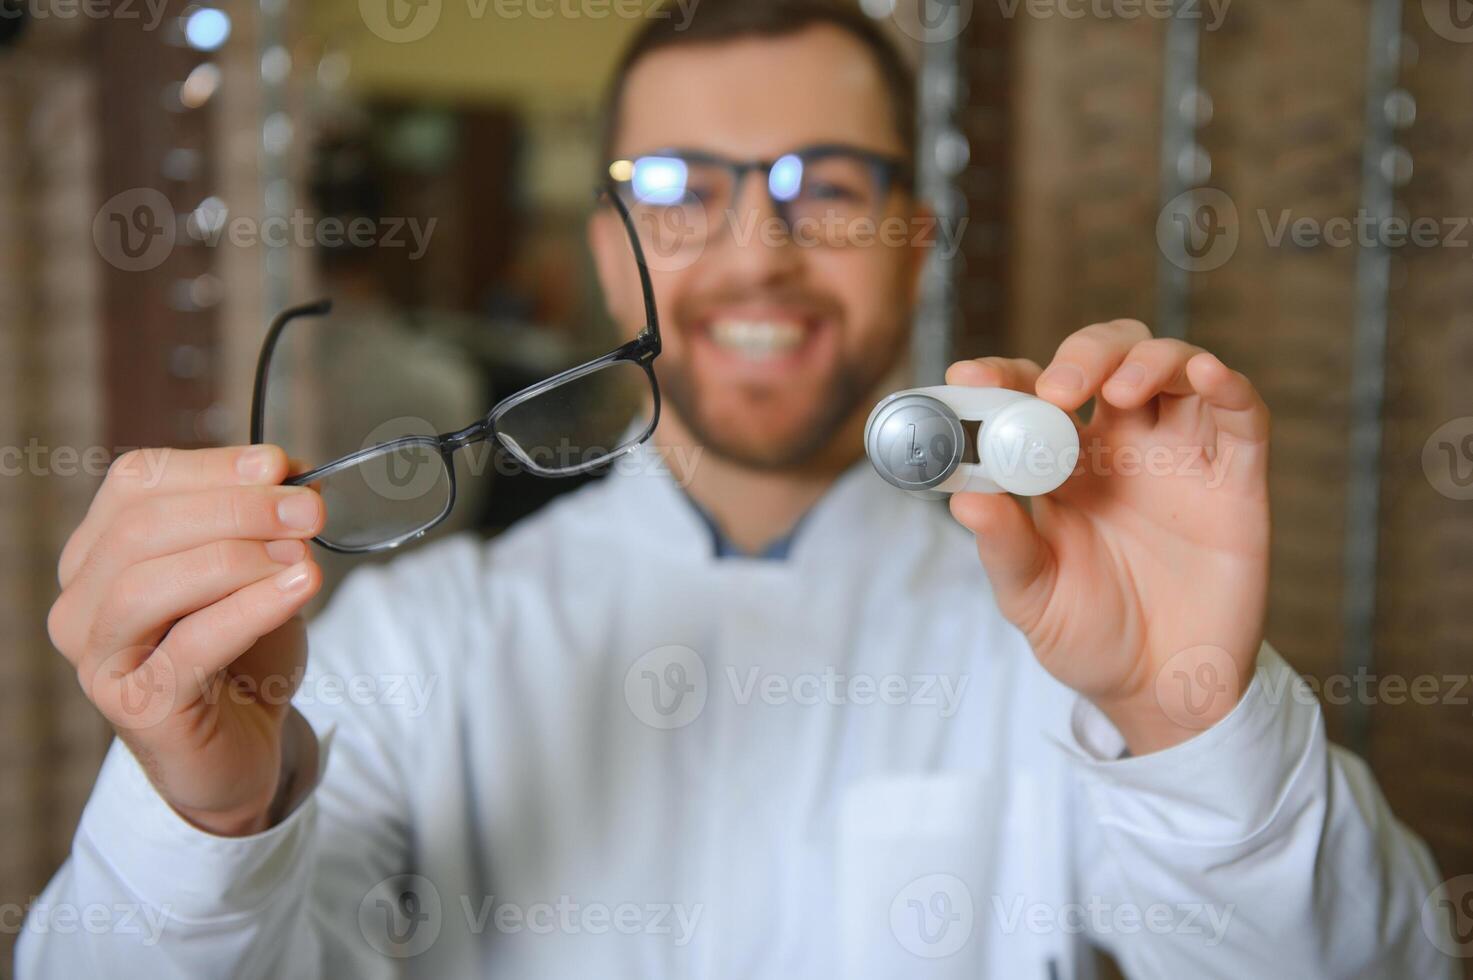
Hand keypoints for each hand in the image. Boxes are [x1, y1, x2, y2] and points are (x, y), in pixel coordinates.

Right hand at [48, 445, 324, 834]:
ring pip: (147, 584)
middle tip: (310, 509)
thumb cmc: (244, 654)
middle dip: (236, 508)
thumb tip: (298, 477)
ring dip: (236, 557)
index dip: (213, 466)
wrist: (245, 748)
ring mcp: (99, 657)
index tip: (283, 465)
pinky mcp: (136, 706)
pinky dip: (250, 608)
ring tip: (304, 556)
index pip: (137, 482)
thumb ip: (267, 524)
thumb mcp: (258, 573)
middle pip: (141, 527)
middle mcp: (83, 601)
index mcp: (101, 552)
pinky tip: (300, 588)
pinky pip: (189, 644)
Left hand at [947, 320, 1270, 753]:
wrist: (1161, 693)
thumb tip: (963, 500)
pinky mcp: (1236, 480)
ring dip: (1147, 358)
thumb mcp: (1031, 598)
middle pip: (1107, 358)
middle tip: (1057, 392)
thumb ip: (1004, 546)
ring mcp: (1180, 457)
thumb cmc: (1089, 637)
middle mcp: (1121, 447)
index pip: (1031, 393)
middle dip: (1083, 356)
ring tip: (1119, 390)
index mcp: (1062, 464)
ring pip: (1173, 367)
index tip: (970, 379)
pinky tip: (1206, 375)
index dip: (1003, 375)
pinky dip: (1228, 383)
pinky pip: (1241, 415)